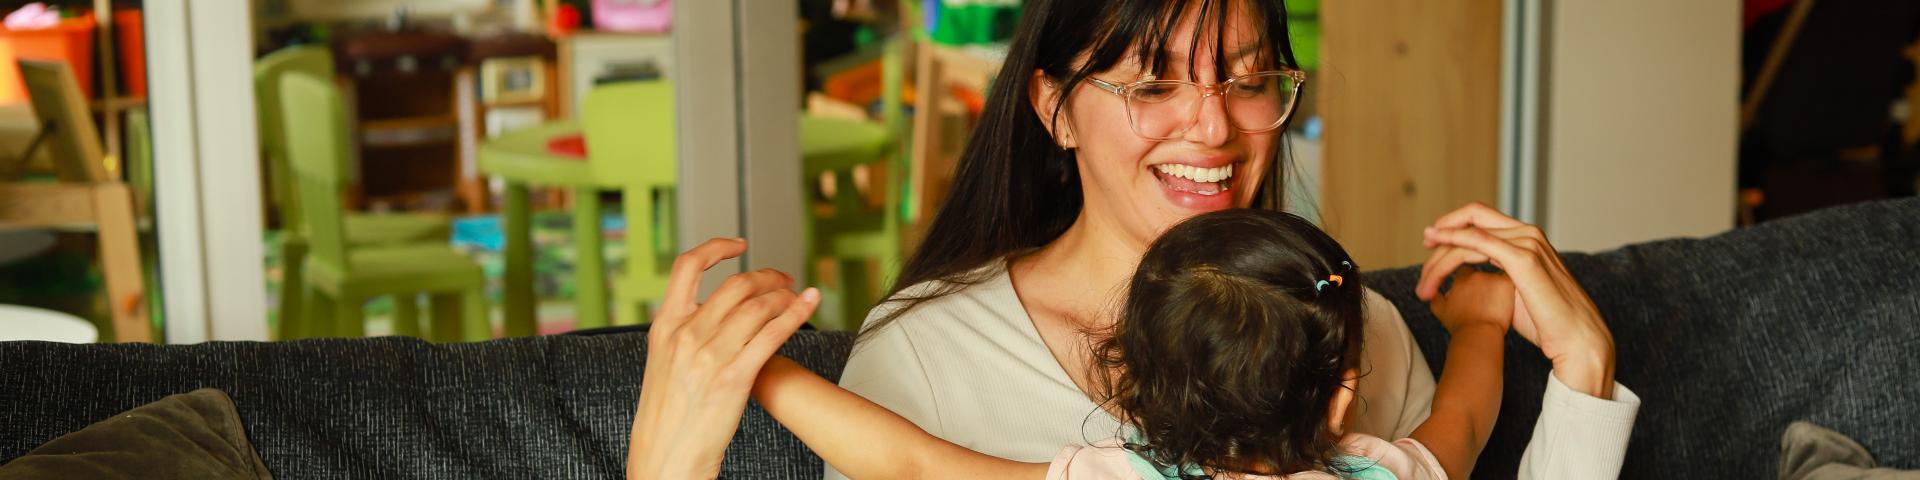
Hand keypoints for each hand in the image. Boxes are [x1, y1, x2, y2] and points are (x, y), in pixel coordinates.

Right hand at [628, 238, 819, 479]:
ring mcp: (709, 355)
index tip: (739, 245)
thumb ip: (683, 333)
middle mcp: (686, 334)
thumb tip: (712, 313)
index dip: (716, 248)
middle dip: (767, 276)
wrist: (665, 456)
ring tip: (798, 296)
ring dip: (784, 296)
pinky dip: (795, 314)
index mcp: (664, 327)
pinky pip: (771, 334)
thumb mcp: (663, 363)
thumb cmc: (668, 416)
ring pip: (757, 306)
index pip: (687, 267)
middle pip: (735, 285)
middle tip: (784, 279)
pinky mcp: (734, 377)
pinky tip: (808, 306)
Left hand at [1413, 203, 1615, 398]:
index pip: (1482, 219)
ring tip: (1424, 284)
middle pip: (1472, 221)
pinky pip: (1478, 241)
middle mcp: (1527, 234)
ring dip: (1440, 257)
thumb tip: (1471, 277)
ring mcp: (1527, 243)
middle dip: (1443, 231)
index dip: (1454, 226)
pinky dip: (1452, 243)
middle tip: (1423, 246)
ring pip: (1468, 235)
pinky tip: (1435, 252)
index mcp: (1527, 239)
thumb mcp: (1516, 291)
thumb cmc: (1547, 322)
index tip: (1431, 242)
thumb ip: (1497, 276)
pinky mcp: (1523, 258)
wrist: (1576, 338)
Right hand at [1428, 265, 1514, 333]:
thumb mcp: (1440, 311)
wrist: (1478, 336)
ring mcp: (1492, 278)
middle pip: (1481, 274)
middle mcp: (1475, 275)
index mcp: (1460, 279)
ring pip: (1497, 278)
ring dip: (1496, 288)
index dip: (1468, 283)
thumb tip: (1432, 294)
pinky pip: (1510, 284)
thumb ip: (1436, 298)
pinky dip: (1509, 292)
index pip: (1465, 272)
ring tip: (1495, 307)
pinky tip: (1507, 305)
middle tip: (1483, 303)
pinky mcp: (1506, 284)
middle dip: (1482, 285)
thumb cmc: (1461, 327)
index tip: (1470, 294)